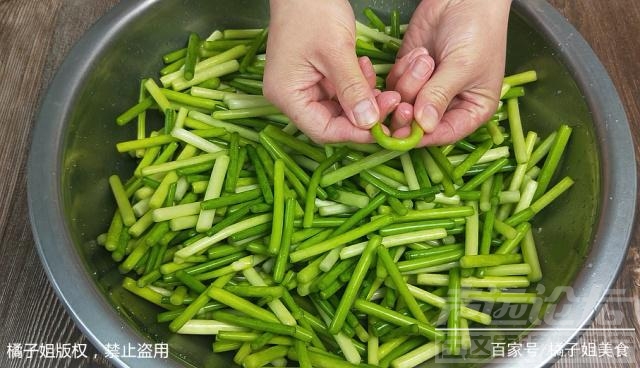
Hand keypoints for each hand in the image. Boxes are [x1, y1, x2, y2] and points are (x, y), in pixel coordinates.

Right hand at [263, 0, 399, 143]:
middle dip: (364, 114)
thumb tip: (369, 122)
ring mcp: (306, 86)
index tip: (382, 127)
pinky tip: (368, 68)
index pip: (322, 129)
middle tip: (392, 101)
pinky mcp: (318, 77)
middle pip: (333, 122)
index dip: (353, 132)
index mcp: (287, 95)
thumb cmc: (312, 10)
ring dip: (365, 99)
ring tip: (383, 82)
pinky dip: (359, 85)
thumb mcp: (335, 50)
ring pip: (342, 108)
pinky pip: (343, 92)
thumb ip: (352, 88)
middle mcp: (293, 96)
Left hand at [386, 0, 510, 144]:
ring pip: (403, 103)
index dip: (422, 137)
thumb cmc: (477, 31)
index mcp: (471, 111)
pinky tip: (416, 53)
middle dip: (408, 110)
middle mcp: (447, 106)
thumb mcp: (462, 67)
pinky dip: (400, 72)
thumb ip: (439, 95)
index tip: (402, 132)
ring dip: (408, 83)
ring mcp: (426, 90)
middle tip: (401, 101)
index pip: (444, 134)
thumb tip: (423, 126)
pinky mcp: (409, 74)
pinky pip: (394, 85)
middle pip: (417, 124)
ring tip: (425, 57)